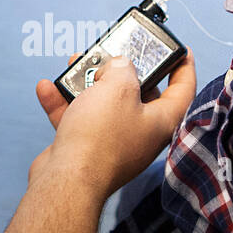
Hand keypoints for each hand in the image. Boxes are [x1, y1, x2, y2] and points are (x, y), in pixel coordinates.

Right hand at [30, 50, 195, 197]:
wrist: (66, 181)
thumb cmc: (99, 138)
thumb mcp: (118, 87)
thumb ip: (122, 67)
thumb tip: (118, 66)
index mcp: (161, 121)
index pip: (182, 89)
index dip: (184, 66)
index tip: (181, 50)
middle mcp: (140, 133)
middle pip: (138, 93)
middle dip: (120, 69)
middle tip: (111, 52)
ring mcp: (112, 142)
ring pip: (103, 103)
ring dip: (86, 81)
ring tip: (75, 63)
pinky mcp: (85, 149)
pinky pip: (76, 118)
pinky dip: (63, 102)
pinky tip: (48, 88)